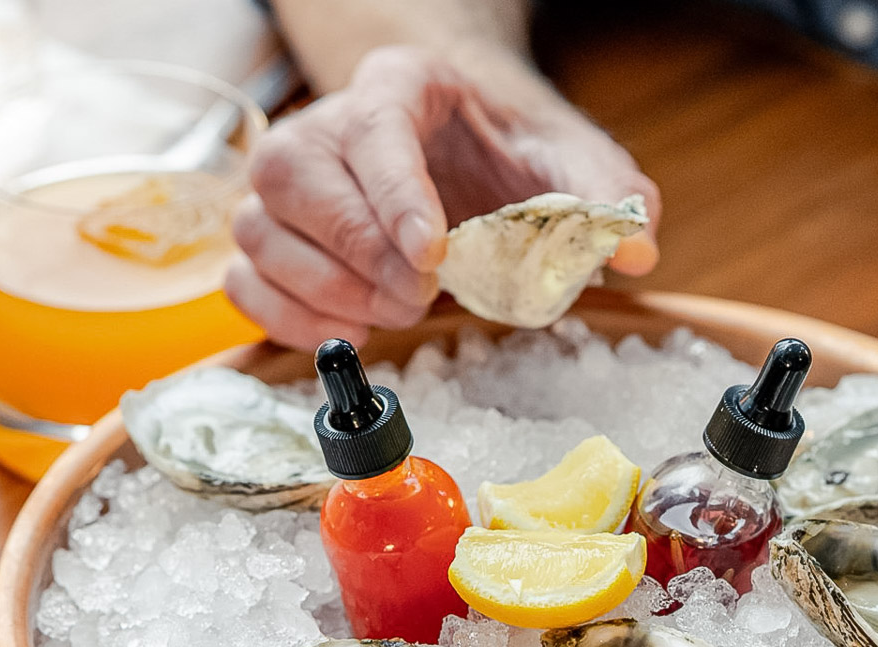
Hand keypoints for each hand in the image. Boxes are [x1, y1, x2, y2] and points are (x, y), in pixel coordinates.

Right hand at [227, 45, 660, 349]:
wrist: (461, 143)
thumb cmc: (505, 149)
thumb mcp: (572, 161)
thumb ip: (608, 198)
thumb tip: (634, 250)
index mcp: (398, 85)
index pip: (373, 131)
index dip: (395, 199)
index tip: (432, 257)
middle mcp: (323, 124)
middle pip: (298, 182)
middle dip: (362, 256)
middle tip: (420, 299)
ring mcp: (283, 181)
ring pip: (259, 232)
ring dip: (322, 290)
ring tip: (389, 313)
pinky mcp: (267, 234)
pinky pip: (242, 279)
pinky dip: (284, 317)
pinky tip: (347, 329)